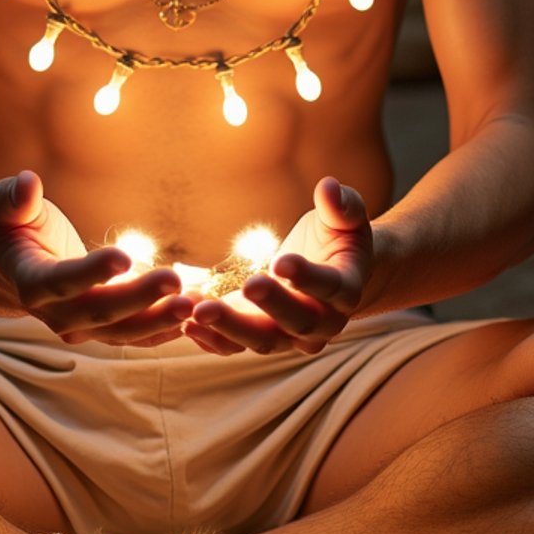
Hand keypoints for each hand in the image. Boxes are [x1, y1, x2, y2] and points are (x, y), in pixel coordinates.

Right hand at [0, 170, 192, 344]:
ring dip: (158, 320)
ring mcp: (79, 327)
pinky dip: (162, 330)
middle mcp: (55, 313)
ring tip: (193, 304)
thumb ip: (14, 198)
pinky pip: (133, 336)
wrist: (13, 268)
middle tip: (174, 280)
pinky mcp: (101, 330)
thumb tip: (27, 182)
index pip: (61, 281)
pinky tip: (192, 316)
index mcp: (30, 281)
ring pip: (121, 331)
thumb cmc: (14, 228)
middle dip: (138, 298)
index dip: (92, 272)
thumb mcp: (6, 207)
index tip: (125, 256)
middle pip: (99, 311)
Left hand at [183, 177, 372, 355]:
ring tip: (198, 311)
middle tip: (246, 286)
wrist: (334, 273)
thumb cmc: (338, 237)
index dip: (307, 277)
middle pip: (298, 322)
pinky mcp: (262, 336)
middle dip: (270, 306)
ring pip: (264, 340)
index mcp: (346, 289)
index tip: (281, 261)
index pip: (330, 287)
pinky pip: (238, 346)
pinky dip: (213, 338)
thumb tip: (329, 187)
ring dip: (230, 328)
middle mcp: (323, 322)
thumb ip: (342, 205)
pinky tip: (187, 322)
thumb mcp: (346, 217)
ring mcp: (291, 336)